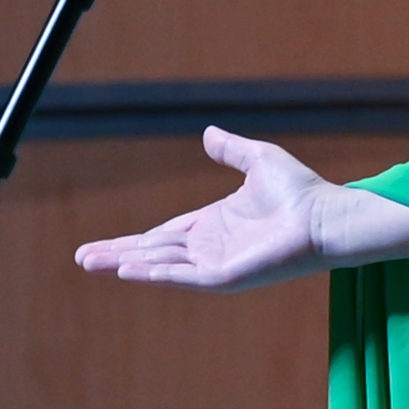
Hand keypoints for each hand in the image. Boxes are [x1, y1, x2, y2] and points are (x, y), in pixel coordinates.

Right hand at [75, 126, 341, 291]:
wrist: (326, 214)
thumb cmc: (302, 191)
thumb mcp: (259, 160)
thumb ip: (231, 149)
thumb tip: (208, 132)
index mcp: (215, 223)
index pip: (163, 235)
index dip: (132, 240)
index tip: (101, 246)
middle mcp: (211, 246)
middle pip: (153, 251)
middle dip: (117, 254)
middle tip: (81, 259)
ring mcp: (217, 263)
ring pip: (161, 264)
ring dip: (126, 263)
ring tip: (92, 264)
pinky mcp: (227, 276)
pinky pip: (184, 276)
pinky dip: (155, 274)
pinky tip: (127, 270)